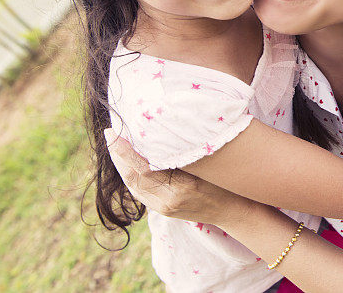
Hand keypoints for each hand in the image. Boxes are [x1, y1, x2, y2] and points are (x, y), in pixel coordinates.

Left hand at [104, 129, 253, 225]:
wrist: (232, 211)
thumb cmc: (226, 181)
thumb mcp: (209, 163)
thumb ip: (184, 153)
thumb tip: (160, 131)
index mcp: (181, 187)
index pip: (144, 168)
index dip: (126, 150)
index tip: (115, 131)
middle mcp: (168, 201)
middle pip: (133, 177)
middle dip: (118, 154)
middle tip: (109, 132)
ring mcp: (163, 209)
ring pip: (132, 185)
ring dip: (121, 164)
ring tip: (114, 143)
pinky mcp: (161, 210)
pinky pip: (139, 191)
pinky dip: (130, 174)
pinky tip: (126, 161)